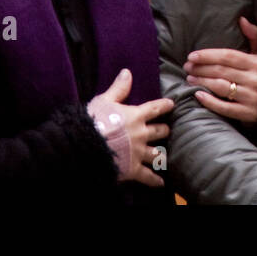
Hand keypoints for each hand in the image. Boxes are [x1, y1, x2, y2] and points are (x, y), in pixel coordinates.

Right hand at [86, 69, 174, 186]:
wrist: (85, 146)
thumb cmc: (93, 120)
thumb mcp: (104, 101)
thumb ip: (118, 88)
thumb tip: (127, 72)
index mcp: (135, 116)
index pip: (155, 108)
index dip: (164, 105)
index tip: (172, 104)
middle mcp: (141, 134)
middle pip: (160, 131)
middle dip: (164, 130)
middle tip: (167, 130)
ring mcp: (138, 152)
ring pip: (157, 154)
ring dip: (162, 155)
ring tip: (166, 157)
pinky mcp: (133, 169)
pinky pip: (147, 176)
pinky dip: (155, 180)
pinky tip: (161, 183)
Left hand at [182, 16, 256, 124]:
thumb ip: (254, 36)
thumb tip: (241, 19)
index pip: (228, 56)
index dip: (208, 55)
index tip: (192, 56)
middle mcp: (256, 79)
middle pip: (221, 70)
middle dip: (201, 68)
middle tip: (187, 67)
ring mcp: (252, 97)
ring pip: (220, 86)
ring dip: (202, 82)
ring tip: (190, 78)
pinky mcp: (248, 113)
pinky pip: (224, 107)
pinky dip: (209, 101)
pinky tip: (198, 94)